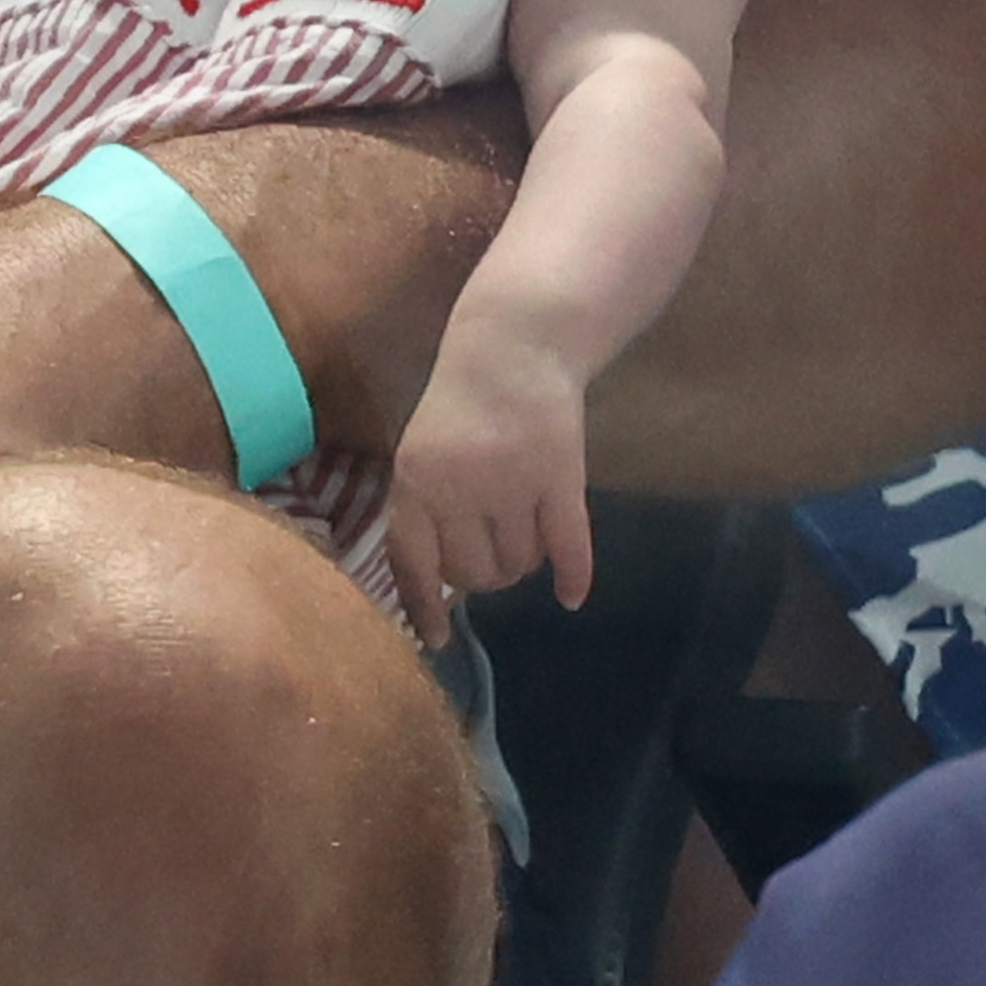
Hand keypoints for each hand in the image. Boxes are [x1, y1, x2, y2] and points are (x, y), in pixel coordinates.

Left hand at [380, 330, 592, 641]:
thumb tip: (433, 579)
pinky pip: (568, 546)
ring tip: (524, 532)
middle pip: (474, 572)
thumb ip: (425, 508)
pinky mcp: (561, 478)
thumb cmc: (461, 405)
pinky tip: (572, 597)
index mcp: (414, 482)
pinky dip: (573, 576)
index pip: (412, 560)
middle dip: (485, 575)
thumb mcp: (422, 452)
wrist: (512, 347)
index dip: (422, 605)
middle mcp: (457, 488)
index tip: (435, 639)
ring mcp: (511, 484)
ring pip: (520, 563)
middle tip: (494, 551)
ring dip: (524, 563)